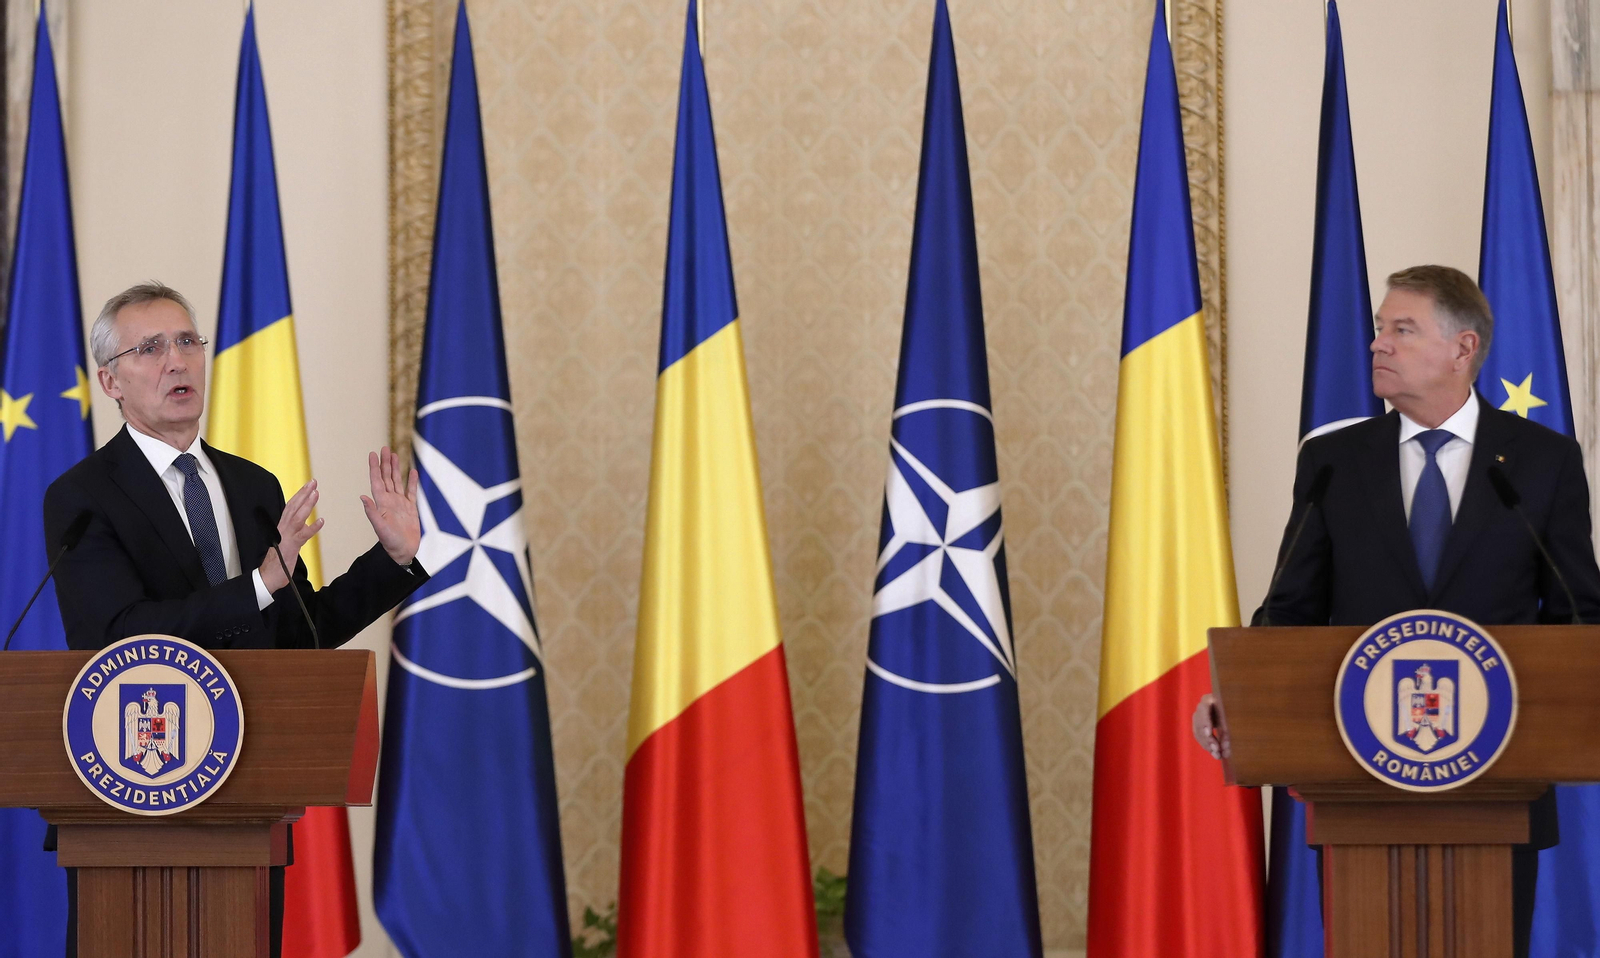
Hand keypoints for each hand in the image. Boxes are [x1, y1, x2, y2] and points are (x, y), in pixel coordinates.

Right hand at [259, 480, 323, 593]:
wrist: (269, 576)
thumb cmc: (279, 559)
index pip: (291, 507)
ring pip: (298, 517)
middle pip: (293, 507)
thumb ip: (296, 531)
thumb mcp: (288, 541)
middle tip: (313, 482)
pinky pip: (303, 535)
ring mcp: (287, 536)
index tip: (309, 486)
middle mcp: (283, 528)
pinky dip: (312, 528)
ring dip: (307, 505)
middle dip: (303, 494)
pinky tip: (321, 521)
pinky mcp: (291, 546)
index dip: (300, 495)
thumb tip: (305, 525)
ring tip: (316, 493)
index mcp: (282, 526)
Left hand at [362, 446, 420, 566]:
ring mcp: (400, 503)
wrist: (403, 551)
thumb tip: (363, 497)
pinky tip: (412, 471)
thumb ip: (372, 512)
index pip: (376, 481)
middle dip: (385, 463)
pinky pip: (411, 491)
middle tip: (384, 448)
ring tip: (395, 455)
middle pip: (386, 477)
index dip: (374, 467)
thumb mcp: (380, 527)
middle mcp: (389, 500)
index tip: (373, 454)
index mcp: (381, 503)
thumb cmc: (390, 542)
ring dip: (395, 468)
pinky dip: (412, 481)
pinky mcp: (410, 508)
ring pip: (397, 481)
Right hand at [1192, 693, 1227, 759]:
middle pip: (1200, 724)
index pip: (1203, 709)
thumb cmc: (1232, 708)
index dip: (1205, 721)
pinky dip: (1206, 745)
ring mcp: (1198, 716)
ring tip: (1216, 754)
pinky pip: (1199, 736)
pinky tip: (1213, 752)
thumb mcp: (1231, 715)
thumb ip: (1227, 728)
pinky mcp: (1198, 725)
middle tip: (1216, 750)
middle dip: (1208, 739)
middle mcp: (1200, 707)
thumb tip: (1226, 750)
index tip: (1209, 733)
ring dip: (1207, 745)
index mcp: (1209, 699)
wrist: (1227, 705)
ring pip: (1198, 732)